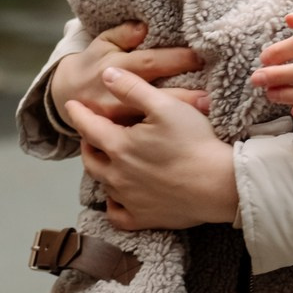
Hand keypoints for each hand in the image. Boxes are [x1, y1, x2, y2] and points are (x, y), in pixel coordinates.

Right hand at [51, 22, 207, 126]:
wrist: (65, 96)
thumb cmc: (92, 64)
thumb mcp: (102, 44)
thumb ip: (122, 34)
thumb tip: (143, 27)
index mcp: (115, 69)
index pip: (151, 63)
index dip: (176, 60)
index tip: (201, 58)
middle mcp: (116, 97)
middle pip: (155, 97)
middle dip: (184, 98)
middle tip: (211, 98)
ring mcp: (117, 120)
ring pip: (151, 122)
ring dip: (179, 121)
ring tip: (207, 117)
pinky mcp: (118, 137)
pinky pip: (144, 138)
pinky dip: (166, 136)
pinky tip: (188, 135)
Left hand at [65, 70, 237, 229]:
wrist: (219, 184)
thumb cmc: (194, 142)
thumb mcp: (165, 105)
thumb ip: (133, 88)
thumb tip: (106, 74)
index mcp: (119, 146)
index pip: (88, 127)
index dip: (79, 114)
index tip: (72, 105)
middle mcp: (117, 175)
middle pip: (90, 158)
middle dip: (87, 143)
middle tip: (90, 133)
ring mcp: (129, 199)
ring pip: (103, 184)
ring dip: (101, 169)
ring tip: (106, 159)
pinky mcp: (143, 218)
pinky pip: (117, 215)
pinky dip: (113, 205)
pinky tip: (117, 197)